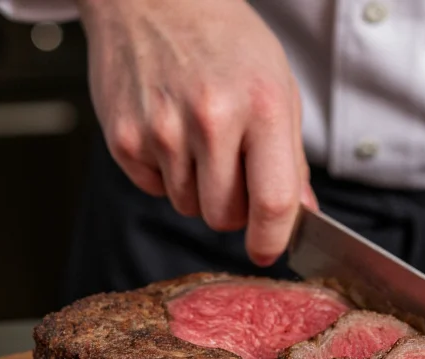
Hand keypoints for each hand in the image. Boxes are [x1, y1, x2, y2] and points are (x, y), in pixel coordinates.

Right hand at [77, 0, 314, 264]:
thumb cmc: (226, 42)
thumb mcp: (278, 88)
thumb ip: (290, 159)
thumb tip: (301, 215)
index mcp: (262, 106)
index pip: (273, 202)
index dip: (273, 239)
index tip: (268, 250)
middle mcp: (212, 119)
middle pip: (224, 215)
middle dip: (233, 209)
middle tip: (232, 173)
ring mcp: (163, 129)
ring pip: (187, 207)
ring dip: (198, 190)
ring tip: (199, 141)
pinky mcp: (123, 136)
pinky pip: (153, 189)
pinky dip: (165, 175)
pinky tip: (170, 134)